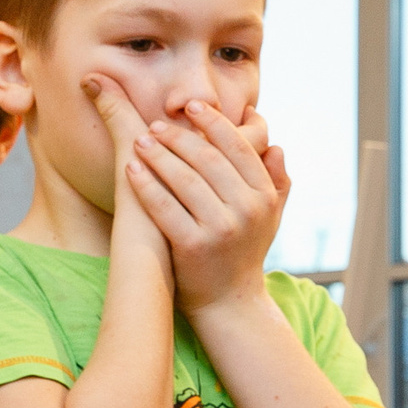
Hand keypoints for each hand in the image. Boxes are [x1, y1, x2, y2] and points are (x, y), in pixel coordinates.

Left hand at [123, 97, 287, 313]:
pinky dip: (147, 185)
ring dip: (159, 156)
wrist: (229, 301)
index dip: (214, 122)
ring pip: (185, 179)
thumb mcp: (270, 216)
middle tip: (156, 124)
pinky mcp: (194, 246)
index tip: (191, 106)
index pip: (238, 147)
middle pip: (209, 159)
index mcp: (265, 195)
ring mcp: (222, 228)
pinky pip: (165, 207)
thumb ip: (277, 180)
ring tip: (139, 141)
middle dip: (180, 136)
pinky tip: (130, 169)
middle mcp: (248, 210)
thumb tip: (276, 146)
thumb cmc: (245, 251)